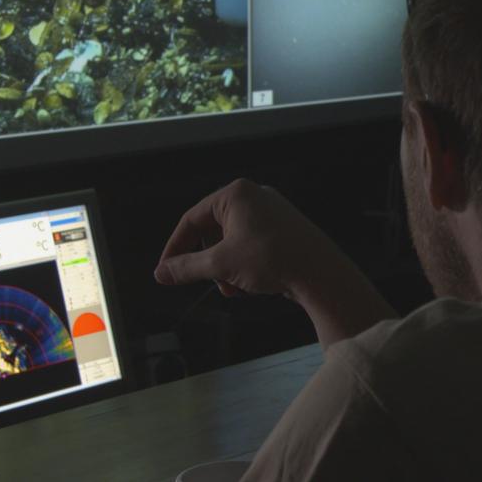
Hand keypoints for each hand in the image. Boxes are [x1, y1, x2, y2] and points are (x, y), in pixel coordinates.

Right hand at [155, 178, 337, 298]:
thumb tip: (162, 273)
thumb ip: (186, 267)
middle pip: (212, 232)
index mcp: (236, 194)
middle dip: (209, 263)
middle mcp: (254, 197)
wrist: (319, 273)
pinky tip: (251, 285)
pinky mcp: (283, 230)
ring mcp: (271, 213)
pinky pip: (251, 247)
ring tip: (234, 287)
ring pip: (232, 243)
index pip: (192, 219)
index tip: (166, 270)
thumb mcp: (221, 265)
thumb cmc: (272, 259)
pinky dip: (244, 266)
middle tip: (210, 282)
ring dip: (226, 269)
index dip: (175, 248)